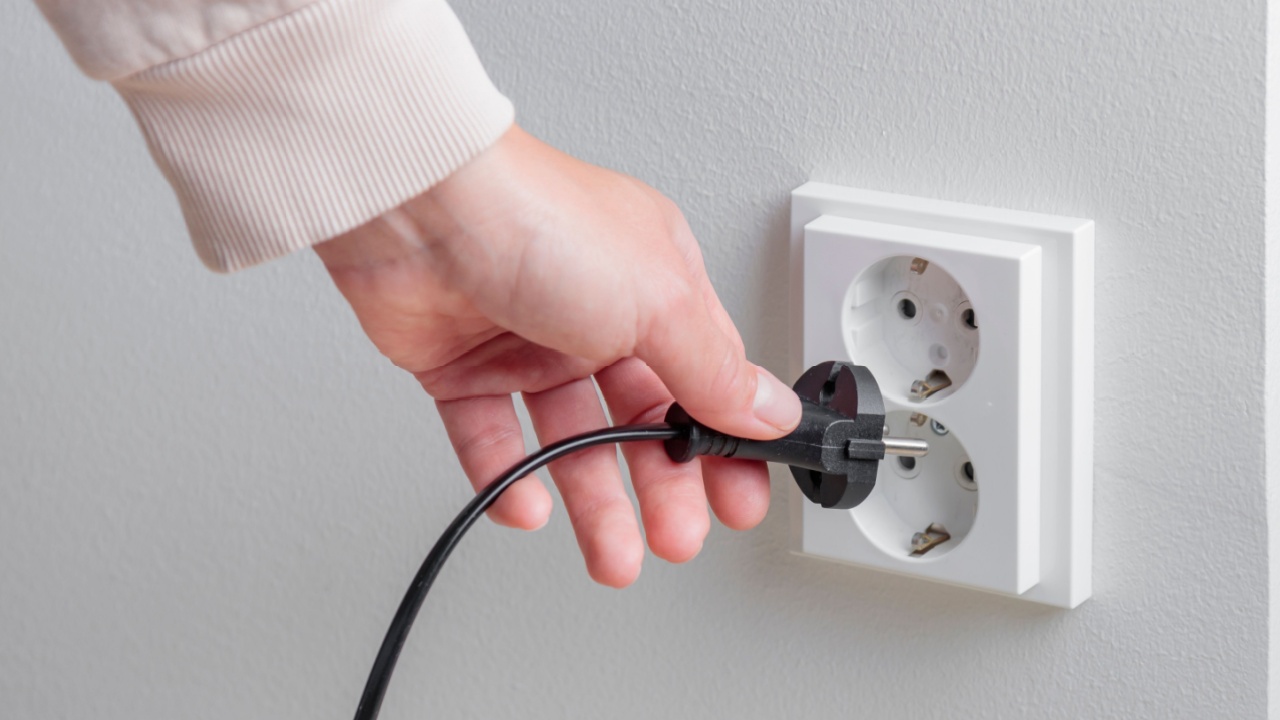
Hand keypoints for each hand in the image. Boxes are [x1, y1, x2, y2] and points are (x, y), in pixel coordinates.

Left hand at [314, 126, 800, 587]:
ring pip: (571, 439)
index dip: (725, 443)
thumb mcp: (660, 301)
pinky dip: (509, 477)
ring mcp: (527, 339)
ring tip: (614, 554)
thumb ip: (714, 369)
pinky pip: (492, 437)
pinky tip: (528, 504)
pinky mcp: (462, 365)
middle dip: (664, 487)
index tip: (738, 499)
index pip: (706, 379)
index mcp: (656, 283)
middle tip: (676, 536)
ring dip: (594, 501)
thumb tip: (769, 411)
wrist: (417, 209)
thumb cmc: (538, 220)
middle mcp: (594, 310)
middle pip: (641, 420)